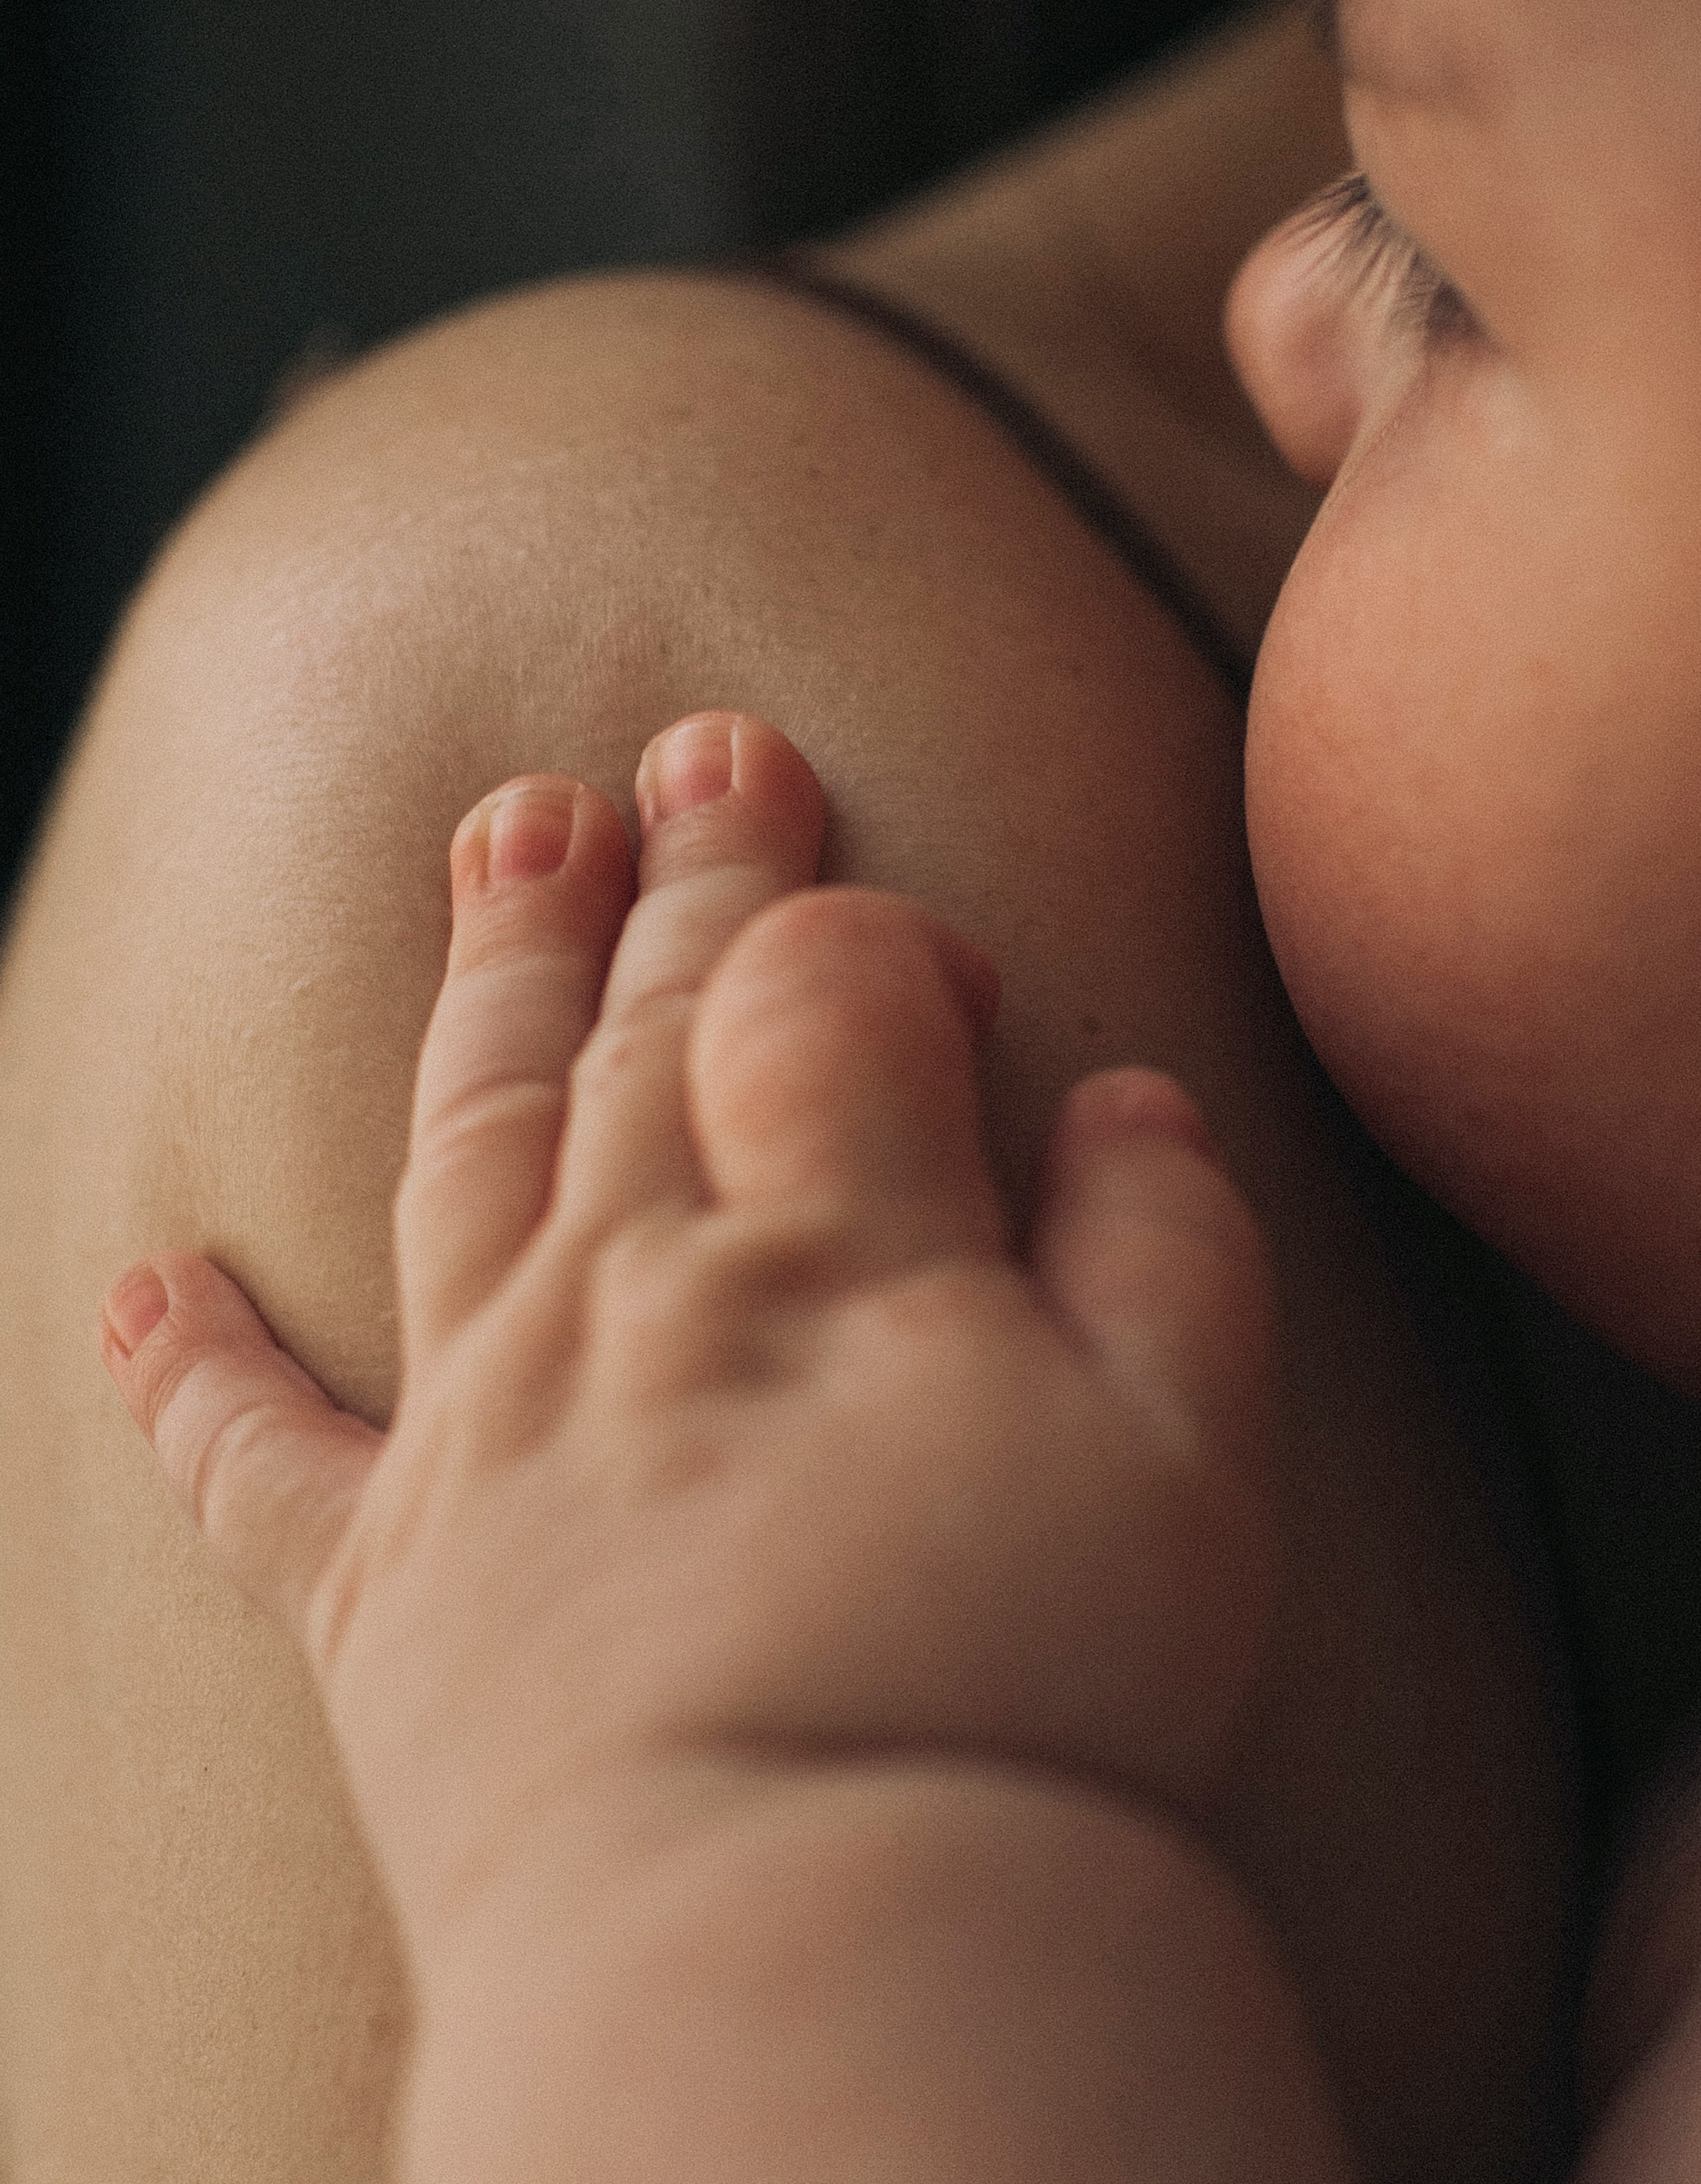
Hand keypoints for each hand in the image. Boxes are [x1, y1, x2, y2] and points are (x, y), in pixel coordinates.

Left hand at [100, 712, 1275, 1976]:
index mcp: (824, 1244)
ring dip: (487, 972)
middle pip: (642, 1016)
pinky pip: (253, 1451)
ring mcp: (482, 1421)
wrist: (802, 1952)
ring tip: (500, 833)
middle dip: (681, 868)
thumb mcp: (1193, 1460)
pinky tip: (141, 1280)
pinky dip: (189, 1366)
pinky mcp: (376, 1581)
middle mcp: (627, 1287)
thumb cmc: (1021, 1704)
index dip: (875, 934)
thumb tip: (1124, 1098)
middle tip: (694, 747)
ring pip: (467, 1132)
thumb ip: (1166, 1243)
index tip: (940, 965)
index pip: (819, 987)